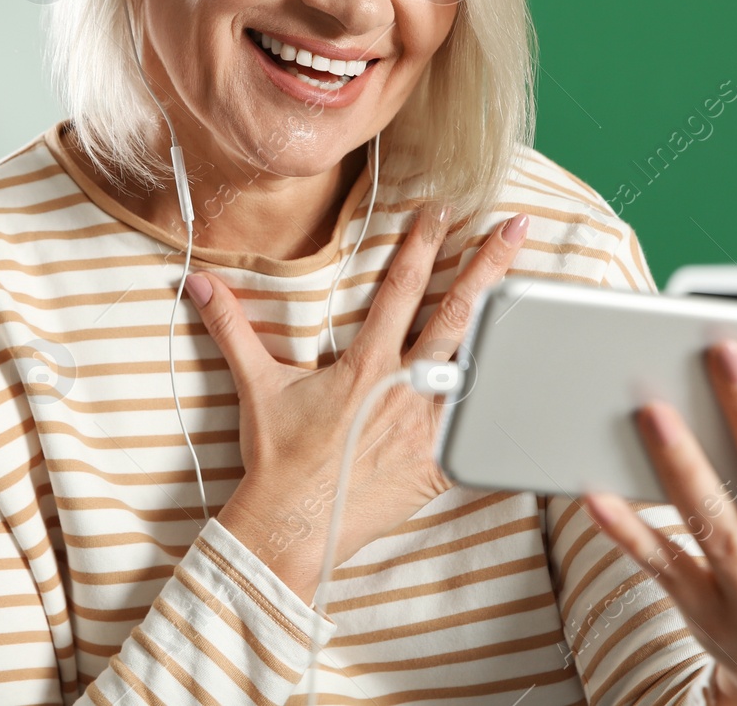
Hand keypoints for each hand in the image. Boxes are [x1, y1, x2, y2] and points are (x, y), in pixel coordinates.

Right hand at [188, 203, 530, 602]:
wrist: (291, 525)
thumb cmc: (276, 458)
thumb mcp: (256, 385)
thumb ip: (232, 327)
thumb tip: (198, 284)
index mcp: (365, 363)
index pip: (400, 289)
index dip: (422, 245)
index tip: (442, 211)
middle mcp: (403, 388)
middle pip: (456, 315)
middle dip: (488, 266)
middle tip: (516, 227)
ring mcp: (427, 427)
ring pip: (480, 366)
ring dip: (507, 328)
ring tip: (537, 294)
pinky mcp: (438, 465)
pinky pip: (480, 433)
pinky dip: (504, 409)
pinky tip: (532, 387)